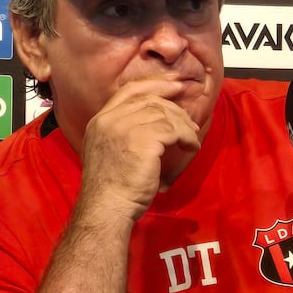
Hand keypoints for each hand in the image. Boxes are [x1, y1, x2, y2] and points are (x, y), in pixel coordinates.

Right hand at [75, 78, 201, 226]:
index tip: (175, 86)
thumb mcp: (109, 152)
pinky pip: (174, 130)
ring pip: (164, 114)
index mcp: (99, 121)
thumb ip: (122, 133)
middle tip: (191, 121)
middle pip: (150, 100)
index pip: (129, 90)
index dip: (155, 84)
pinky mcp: (144, 140)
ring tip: (192, 138)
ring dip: (184, 125)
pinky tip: (192, 147)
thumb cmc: (110, 188)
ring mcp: (126, 128)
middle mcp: (110, 119)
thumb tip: (154, 124)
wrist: (107, 207)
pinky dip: (187, 137)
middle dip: (175, 107)